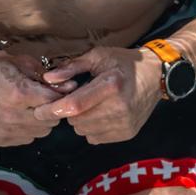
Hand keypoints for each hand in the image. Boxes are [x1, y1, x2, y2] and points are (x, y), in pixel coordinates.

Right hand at [0, 49, 77, 146]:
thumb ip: (44, 75)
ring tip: (32, 106)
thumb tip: (69, 86)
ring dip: (41, 120)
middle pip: (49, 120)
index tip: (62, 88)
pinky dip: (28, 128)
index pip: (52, 101)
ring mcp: (4, 132)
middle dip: (51, 108)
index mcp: (16, 94)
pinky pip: (26, 138)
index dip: (60, 94)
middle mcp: (10, 117)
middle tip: (45, 97)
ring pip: (40, 132)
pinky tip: (19, 115)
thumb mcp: (19, 62)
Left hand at [32, 47, 161, 144]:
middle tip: (77, 98)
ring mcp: (124, 123)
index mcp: (110, 85)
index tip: (39, 111)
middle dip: (69, 112)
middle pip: (77, 120)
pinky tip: (100, 114)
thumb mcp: (98, 57)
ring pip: (84, 131)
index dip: (53, 110)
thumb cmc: (123, 63)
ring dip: (80, 121)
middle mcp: (119, 108)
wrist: (156, 76)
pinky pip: (96, 138)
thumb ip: (71, 68)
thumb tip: (48, 79)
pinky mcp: (127, 133)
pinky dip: (92, 128)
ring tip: (90, 105)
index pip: (74, 105)